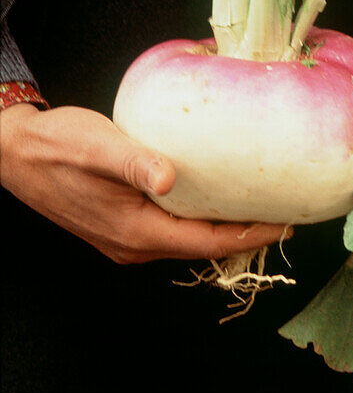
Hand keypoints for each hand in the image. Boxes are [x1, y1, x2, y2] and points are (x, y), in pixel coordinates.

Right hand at [0, 104, 290, 263]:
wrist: (15, 153)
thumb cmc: (57, 144)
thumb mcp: (98, 146)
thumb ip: (134, 162)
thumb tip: (170, 178)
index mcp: (135, 231)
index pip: (207, 243)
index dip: (249, 235)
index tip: (285, 223)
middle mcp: (133, 245)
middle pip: (202, 248)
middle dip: (245, 234)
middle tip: (284, 213)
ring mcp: (125, 240)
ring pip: (187, 242)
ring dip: (223, 229)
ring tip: (259, 207)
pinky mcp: (120, 227)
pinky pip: (172, 232)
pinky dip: (200, 221)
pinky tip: (214, 200)